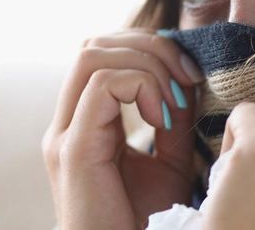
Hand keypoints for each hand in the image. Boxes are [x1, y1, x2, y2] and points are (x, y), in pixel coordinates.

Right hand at [41, 29, 203, 228]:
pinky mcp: (74, 150)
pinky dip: (140, 87)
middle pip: (94, 43)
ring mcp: (65, 135)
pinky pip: (101, 86)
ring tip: (174, 103)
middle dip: (149, 46)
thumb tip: (188, 81)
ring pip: (92, 54)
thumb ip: (173, 121)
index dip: (149, 49)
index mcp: (84, 123)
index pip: (103, 53)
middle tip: (187, 77)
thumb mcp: (169, 163)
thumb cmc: (142, 222)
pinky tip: (162, 120)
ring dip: (146, 65)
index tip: (190, 76)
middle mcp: (66, 123)